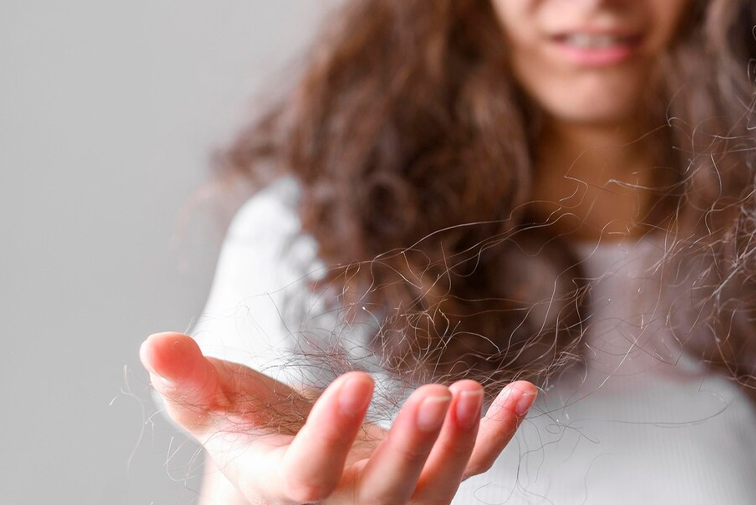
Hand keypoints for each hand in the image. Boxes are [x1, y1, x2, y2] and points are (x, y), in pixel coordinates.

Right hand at [140, 332, 536, 503]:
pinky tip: (523, 392)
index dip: (333, 436)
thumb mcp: (213, 407)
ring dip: (462, 444)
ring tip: (474, 392)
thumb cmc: (248, 431)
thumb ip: (187, 382)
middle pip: (385, 493)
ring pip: (435, 488)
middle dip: (412, 448)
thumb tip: (155, 343)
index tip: (357, 380)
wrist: (289, 467)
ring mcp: (394, 497)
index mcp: (283, 488)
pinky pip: (473, 466)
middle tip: (438, 396)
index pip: (307, 477)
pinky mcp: (430, 478)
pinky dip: (499, 433)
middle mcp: (343, 504)